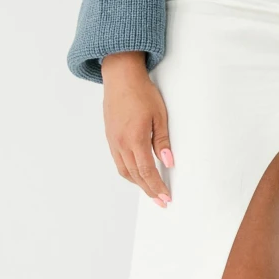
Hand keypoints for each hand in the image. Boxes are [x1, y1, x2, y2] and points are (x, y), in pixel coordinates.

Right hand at [101, 52, 173, 205]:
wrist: (120, 77)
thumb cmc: (142, 93)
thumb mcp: (159, 115)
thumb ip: (162, 141)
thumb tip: (168, 162)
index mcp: (134, 139)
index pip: (147, 171)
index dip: (157, 186)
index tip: (166, 198)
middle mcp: (121, 144)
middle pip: (136, 175)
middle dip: (149, 190)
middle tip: (161, 201)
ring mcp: (113, 142)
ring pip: (125, 171)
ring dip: (138, 183)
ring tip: (151, 191)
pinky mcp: (110, 138)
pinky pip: (119, 162)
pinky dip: (129, 172)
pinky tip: (138, 174)